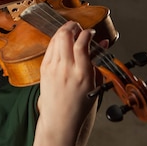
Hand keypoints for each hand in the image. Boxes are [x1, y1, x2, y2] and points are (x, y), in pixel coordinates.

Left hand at [38, 21, 97, 140]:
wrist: (60, 118)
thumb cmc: (79, 105)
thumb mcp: (95, 84)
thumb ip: (98, 61)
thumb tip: (102, 43)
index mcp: (82, 73)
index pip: (82, 44)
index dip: (87, 33)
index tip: (91, 32)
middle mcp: (66, 69)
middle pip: (66, 36)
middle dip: (73, 26)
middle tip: (79, 28)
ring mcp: (53, 68)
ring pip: (56, 39)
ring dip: (64, 31)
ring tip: (71, 33)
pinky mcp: (44, 68)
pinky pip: (50, 47)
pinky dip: (56, 40)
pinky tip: (62, 43)